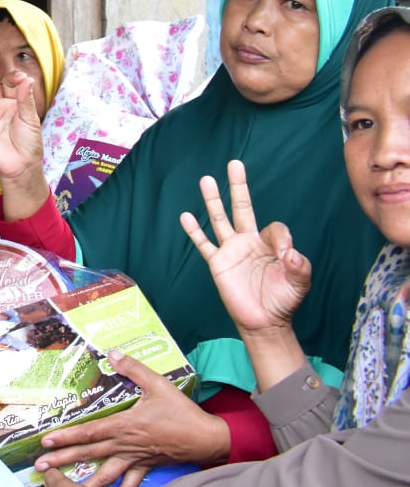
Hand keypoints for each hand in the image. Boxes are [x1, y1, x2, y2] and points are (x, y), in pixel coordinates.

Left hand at [35, 351, 227, 486]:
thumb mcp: (158, 384)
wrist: (207, 438)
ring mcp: (136, 458)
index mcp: (125, 425)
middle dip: (64, 459)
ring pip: (106, 472)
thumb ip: (134, 369)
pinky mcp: (147, 466)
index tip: (47, 441)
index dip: (67, 436)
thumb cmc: (182, 411)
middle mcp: (126, 444)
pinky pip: (131, 482)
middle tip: (42, 466)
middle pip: (90, 453)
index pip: (89, 432)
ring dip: (86, 480)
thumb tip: (112, 354)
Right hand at [179, 160, 311, 334]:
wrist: (264, 322)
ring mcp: (231, 250)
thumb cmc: (284, 301)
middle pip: (243, 208)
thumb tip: (290, 253)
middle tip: (235, 164)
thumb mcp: (300, 283)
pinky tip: (185, 217)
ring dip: (214, 200)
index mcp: (270, 244)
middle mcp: (249, 242)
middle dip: (239, 186)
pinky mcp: (217, 263)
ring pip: (220, 219)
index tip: (285, 257)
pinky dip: (194, 232)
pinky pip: (204, 244)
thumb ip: (300, 267)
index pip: (274, 228)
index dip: (281, 239)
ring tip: (206, 180)